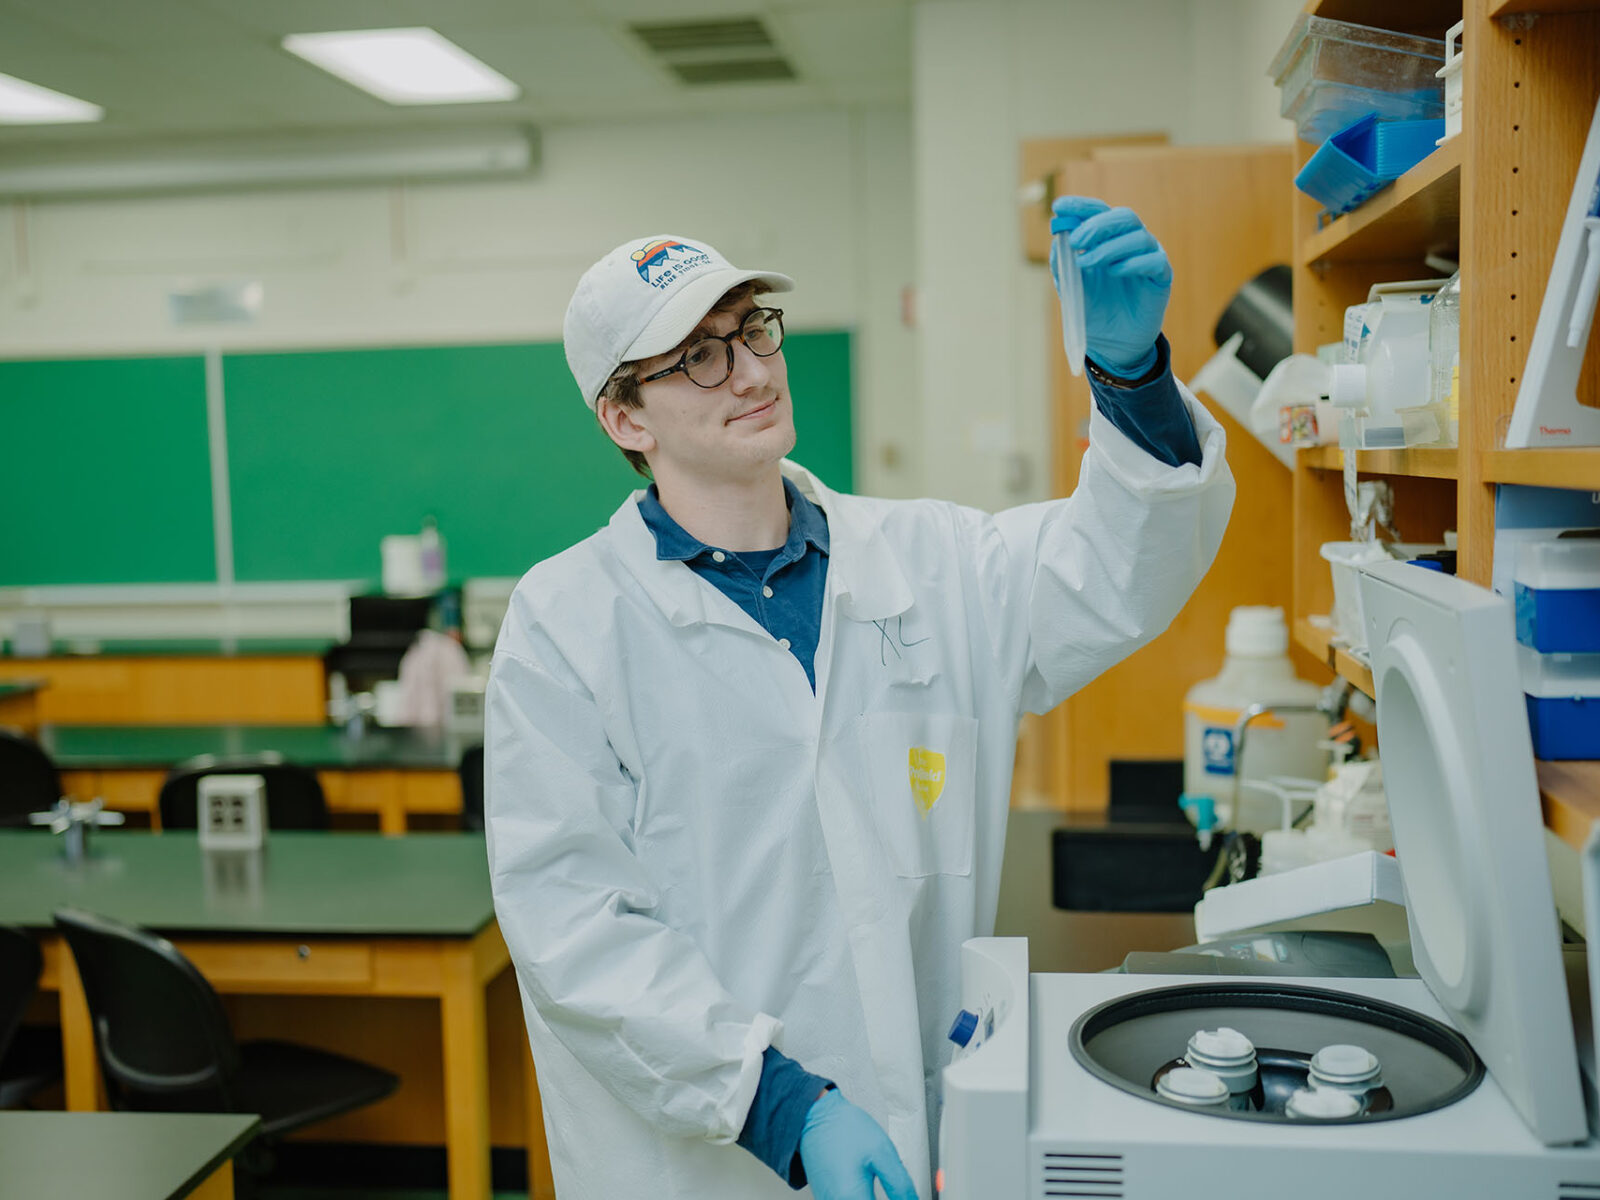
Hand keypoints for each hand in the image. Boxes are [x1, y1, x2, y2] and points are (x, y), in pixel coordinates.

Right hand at [798, 1088, 918, 1199]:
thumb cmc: (845, 1129)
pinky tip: (865, 1182)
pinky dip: (861, 1195)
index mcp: (852, 1198)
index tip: (905, 1196)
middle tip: (895, 1190)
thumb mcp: (883, 1153)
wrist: (815, 1115)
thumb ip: (901, 1185)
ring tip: (877, 1182)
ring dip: (871, 1197)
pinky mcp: (826, 1196)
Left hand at [1049, 196, 1171, 375]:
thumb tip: (1058, 237)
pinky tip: (1115, 271)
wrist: (1113, 343)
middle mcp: (1130, 242)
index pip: (1098, 212)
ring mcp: (1149, 256)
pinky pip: (1154, 260)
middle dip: (1096, 225)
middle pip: (1123, 216)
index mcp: (1107, 238)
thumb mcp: (1070, 285)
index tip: (1059, 206)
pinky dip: (1132, 263)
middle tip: (1076, 241)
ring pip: (1138, 236)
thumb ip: (1063, 262)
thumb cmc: (1093, 310)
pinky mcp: (1162, 276)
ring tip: (1087, 263)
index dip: (1080, 206)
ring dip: (1109, 246)